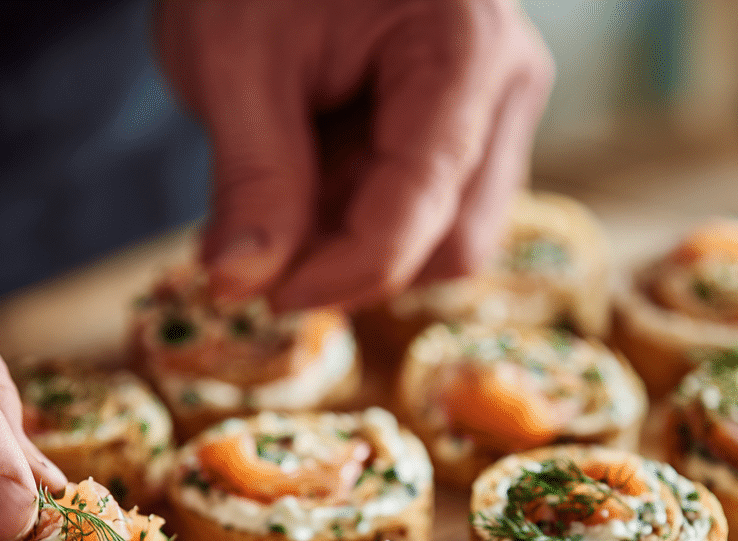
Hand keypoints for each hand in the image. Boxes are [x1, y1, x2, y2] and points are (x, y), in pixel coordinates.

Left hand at [157, 0, 553, 310]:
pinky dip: (362, 225)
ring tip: (288, 187)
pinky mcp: (468, 138)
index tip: (267, 297)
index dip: (343, 272)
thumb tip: (238, 286)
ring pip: (443, 244)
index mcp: (463, 47)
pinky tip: (314, 178)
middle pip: (451, 243)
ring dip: (357, 247)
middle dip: (354, 263)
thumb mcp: (233, 56)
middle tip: (265, 242)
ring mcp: (493, 115)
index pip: (423, 207)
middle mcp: (504, 86)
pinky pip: (428, 222)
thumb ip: (250, 180)